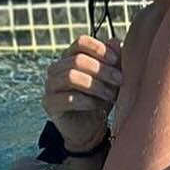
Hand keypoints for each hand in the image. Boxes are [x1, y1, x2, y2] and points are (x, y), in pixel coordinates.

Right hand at [42, 34, 122, 153]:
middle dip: (103, 70)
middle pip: (77, 60)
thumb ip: (114, 59)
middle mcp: (56, 68)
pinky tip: (99, 105)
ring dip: (96, 85)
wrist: (91, 127)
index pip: (81, 42)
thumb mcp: (111, 77)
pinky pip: (67, 98)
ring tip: (111, 95)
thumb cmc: (101, 96)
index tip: (117, 60)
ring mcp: (50, 86)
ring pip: (70, 76)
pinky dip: (88, 101)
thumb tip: (116, 42)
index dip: (100, 49)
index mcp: (70, 56)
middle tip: (120, 80)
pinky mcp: (49, 104)